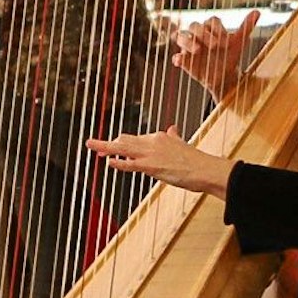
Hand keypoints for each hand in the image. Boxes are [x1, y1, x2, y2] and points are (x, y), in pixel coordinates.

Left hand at [87, 127, 235, 198]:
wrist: (205, 169)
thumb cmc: (195, 161)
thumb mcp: (182, 144)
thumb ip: (174, 136)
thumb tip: (172, 128)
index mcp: (159, 137)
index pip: (135, 139)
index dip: (121, 143)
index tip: (111, 146)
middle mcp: (152, 142)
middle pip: (124, 140)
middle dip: (108, 143)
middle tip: (93, 144)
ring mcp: (151, 154)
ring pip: (123, 148)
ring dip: (105, 147)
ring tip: (91, 146)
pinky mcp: (152, 166)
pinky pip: (131, 164)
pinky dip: (118, 162)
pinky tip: (108, 161)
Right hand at [171, 10, 257, 99]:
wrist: (225, 76)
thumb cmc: (230, 56)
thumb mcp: (239, 43)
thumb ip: (246, 27)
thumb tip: (258, 11)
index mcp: (210, 28)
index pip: (211, 21)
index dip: (218, 30)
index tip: (226, 42)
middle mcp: (198, 35)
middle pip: (194, 25)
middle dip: (203, 33)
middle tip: (215, 46)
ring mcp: (189, 47)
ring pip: (181, 36)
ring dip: (188, 41)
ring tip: (198, 50)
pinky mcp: (184, 60)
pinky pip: (177, 57)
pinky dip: (178, 58)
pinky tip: (181, 61)